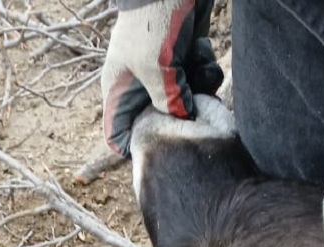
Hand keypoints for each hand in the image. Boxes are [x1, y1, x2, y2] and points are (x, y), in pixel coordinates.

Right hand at [101, 0, 222, 156]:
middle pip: (158, 122)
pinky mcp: (185, 58)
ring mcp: (164, 71)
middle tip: (190, 110)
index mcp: (120, 90)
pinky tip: (202, 50)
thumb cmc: (155, 21)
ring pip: (183, 102)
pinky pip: (199, 80)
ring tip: (196, 69)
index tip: (160, 148)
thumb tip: (185, 121)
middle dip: (177, 119)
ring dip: (196, 91)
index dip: (135, 147)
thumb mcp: (158, 70)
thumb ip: (169, 103)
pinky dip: (205, 70)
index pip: (118, 135)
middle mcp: (140, 84)